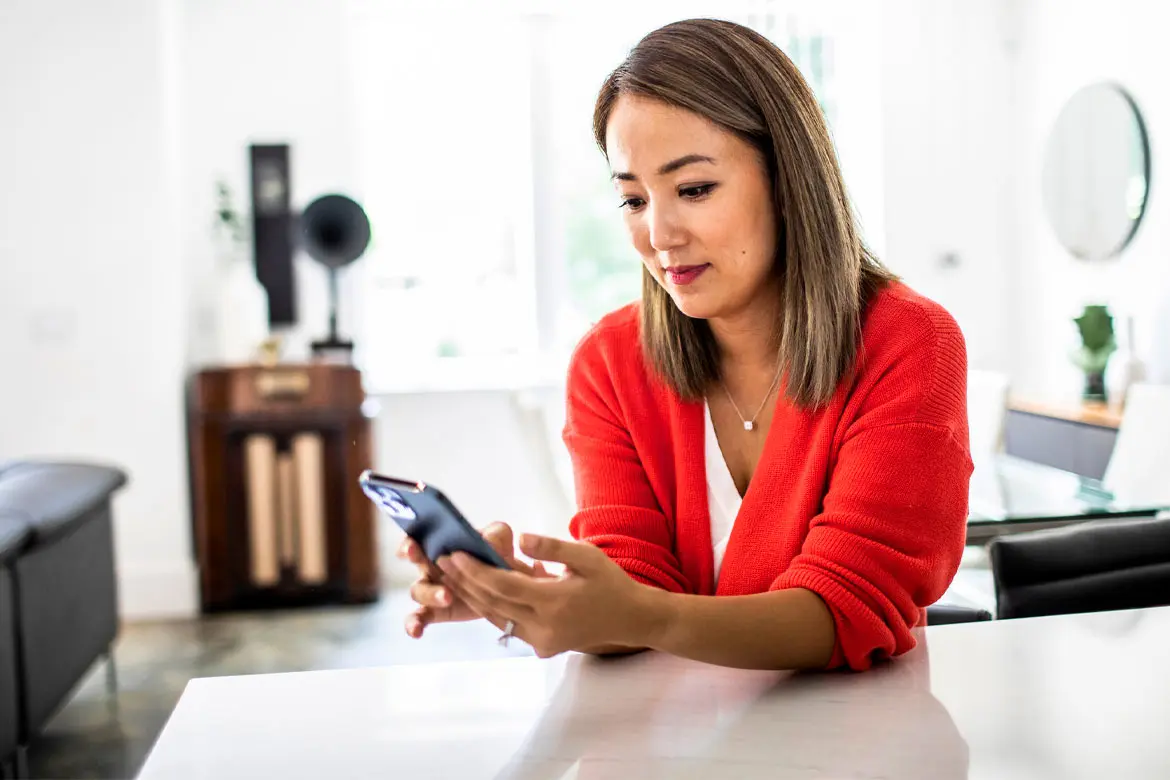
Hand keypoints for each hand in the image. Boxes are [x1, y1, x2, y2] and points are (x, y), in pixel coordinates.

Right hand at [398, 522, 549, 637]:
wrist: (508, 584)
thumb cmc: (497, 554)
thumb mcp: (500, 539)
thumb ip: (496, 535)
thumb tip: (488, 541)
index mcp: (440, 542)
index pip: (419, 535)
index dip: (411, 539)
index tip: (412, 545)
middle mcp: (430, 564)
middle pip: (415, 559)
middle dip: (414, 557)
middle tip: (422, 556)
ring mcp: (431, 589)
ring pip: (419, 591)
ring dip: (430, 593)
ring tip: (447, 597)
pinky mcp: (437, 610)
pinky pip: (419, 618)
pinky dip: (414, 624)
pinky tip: (416, 631)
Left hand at [437, 533, 656, 657]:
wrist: (631, 619)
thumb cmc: (610, 582)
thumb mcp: (586, 556)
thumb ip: (552, 547)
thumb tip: (519, 537)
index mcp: (554, 602)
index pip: (503, 585)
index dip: (474, 570)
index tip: (454, 553)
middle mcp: (544, 626)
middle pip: (492, 603)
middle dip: (464, 581)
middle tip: (441, 560)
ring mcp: (542, 641)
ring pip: (496, 617)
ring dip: (471, 596)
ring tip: (450, 575)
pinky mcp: (542, 647)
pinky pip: (508, 626)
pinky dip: (490, 608)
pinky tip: (475, 592)